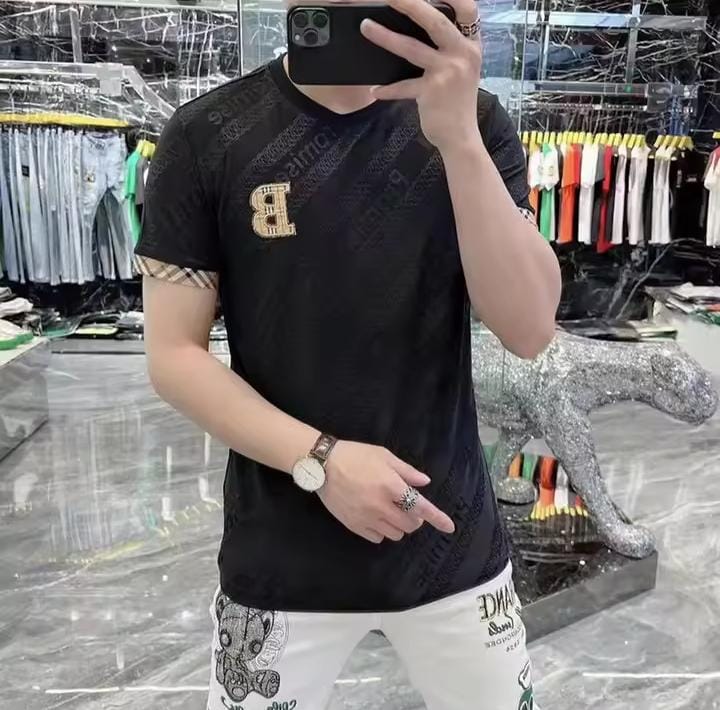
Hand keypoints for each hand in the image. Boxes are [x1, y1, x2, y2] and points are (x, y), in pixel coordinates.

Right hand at [318, 440, 455, 543]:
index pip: (421, 507)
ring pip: (395, 534)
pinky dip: (382, 531)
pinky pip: (377, 538)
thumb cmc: (355, 455)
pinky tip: (376, 518)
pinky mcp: (354, 525)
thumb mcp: (383, 456)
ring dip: (399, 526)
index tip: (450, 527)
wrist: (322, 465)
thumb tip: (424, 482)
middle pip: (410, 525)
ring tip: (391, 511)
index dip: (438, 518)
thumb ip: (406, 471)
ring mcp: (367, 518)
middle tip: (408, 507)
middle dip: (415, 518)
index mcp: (391, 486)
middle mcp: (381, 506)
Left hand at [360, 0, 481, 151]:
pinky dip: (388, 89)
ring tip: (366, 26)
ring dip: (385, 36)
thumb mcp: (461, 71)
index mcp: (471, 46)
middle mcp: (463, 54)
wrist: (461, 137)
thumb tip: (416, 31)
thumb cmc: (457, 104)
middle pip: (434, 21)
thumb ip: (447, 50)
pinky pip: (403, 86)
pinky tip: (375, 90)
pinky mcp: (432, 91)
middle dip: (409, 4)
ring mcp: (448, 72)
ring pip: (411, 48)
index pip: (467, 9)